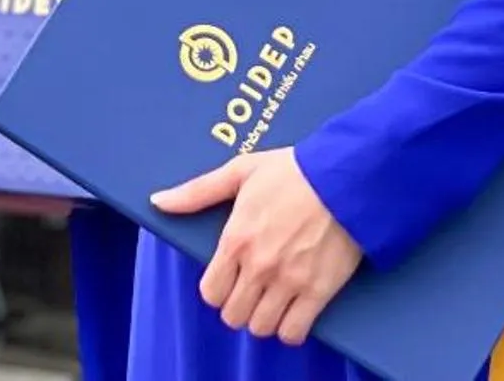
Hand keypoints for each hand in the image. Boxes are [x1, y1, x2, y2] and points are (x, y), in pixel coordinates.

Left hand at [152, 147, 362, 344]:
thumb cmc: (291, 171)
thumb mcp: (238, 172)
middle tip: (249, 292)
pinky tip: (294, 312)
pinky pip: (296, 332)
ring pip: (262, 328)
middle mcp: (258, 266)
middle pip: (233, 316)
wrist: (345, 179)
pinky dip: (292, 329)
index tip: (227, 280)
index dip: (216, 290)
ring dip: (263, 319)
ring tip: (271, 302)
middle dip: (238, 307)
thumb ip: (196, 193)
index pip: (210, 292)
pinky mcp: (319, 291)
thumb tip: (158, 202)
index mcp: (235, 238)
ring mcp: (289, 281)